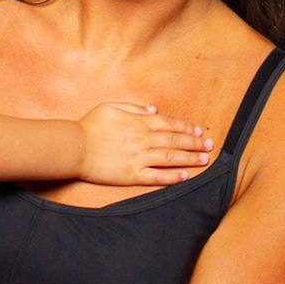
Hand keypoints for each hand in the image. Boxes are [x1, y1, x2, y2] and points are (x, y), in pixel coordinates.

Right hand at [77, 102, 211, 185]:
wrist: (75, 147)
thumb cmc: (90, 126)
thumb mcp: (111, 107)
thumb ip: (134, 107)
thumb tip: (153, 110)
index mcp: (139, 122)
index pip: (169, 123)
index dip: (186, 127)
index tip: (198, 131)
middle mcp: (143, 139)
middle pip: (175, 140)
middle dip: (194, 142)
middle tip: (209, 145)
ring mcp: (139, 158)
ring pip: (170, 157)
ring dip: (189, 158)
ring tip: (204, 160)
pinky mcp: (132, 175)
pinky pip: (157, 176)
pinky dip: (172, 176)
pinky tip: (185, 176)